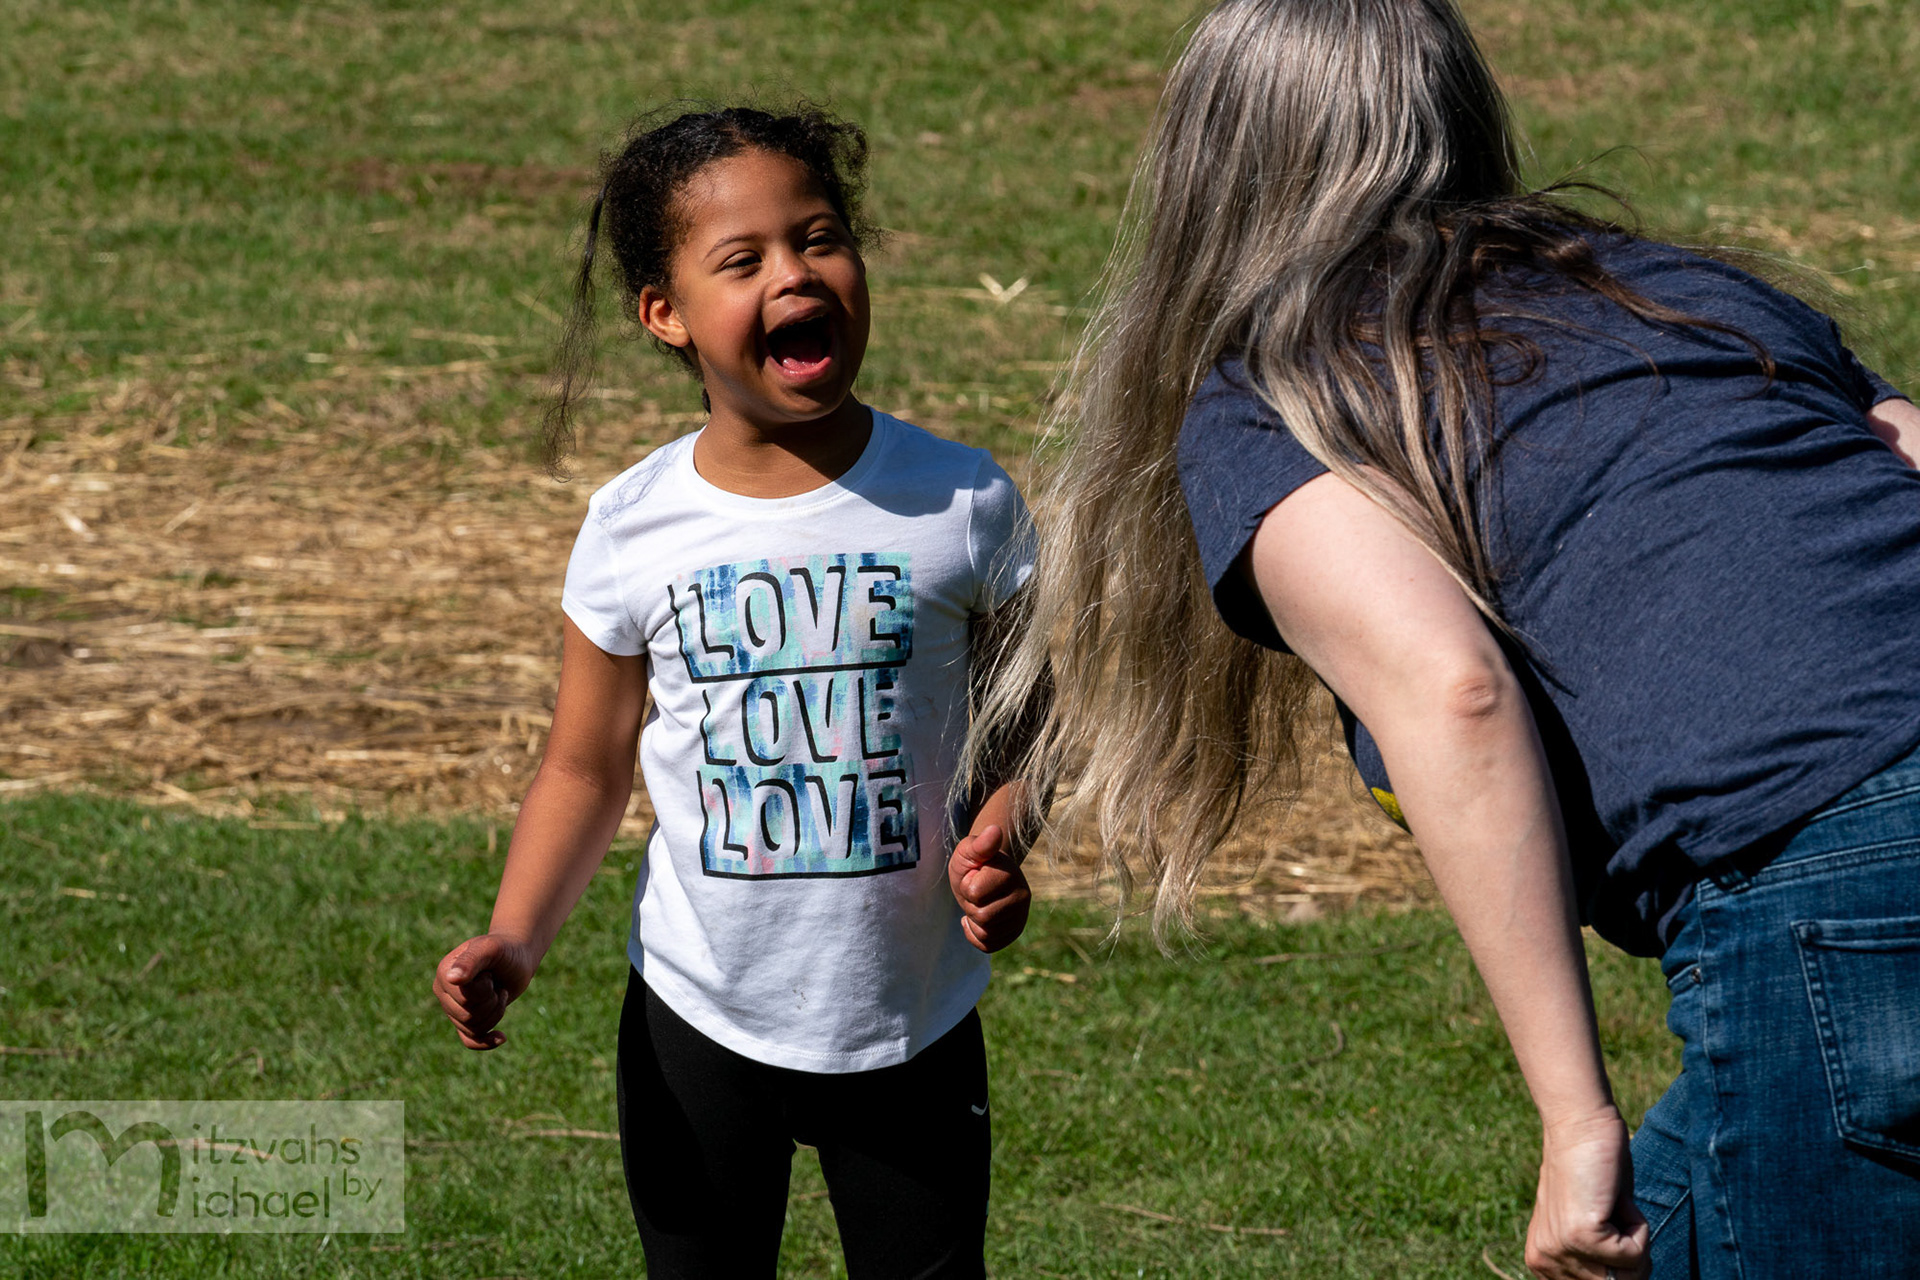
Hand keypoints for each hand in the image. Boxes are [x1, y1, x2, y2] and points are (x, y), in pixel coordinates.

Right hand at [432, 934, 538, 1049]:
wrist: (518, 957)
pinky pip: (470, 1040)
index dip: (485, 990)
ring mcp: (453, 1007)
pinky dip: (485, 1042)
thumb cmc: (504, 949)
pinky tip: (501, 1037)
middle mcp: (444, 991)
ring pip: (474, 1028)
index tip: (490, 973)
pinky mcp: (466, 1020)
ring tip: (499, 991)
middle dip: (491, 1002)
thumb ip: (472, 960)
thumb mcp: (491, 949)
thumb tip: (451, 979)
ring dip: (496, 1012)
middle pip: (468, 1017)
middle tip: (496, 983)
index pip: (465, 999)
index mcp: (444, 973)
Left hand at [949, 823, 1030, 952]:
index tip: (974, 875)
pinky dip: (976, 935)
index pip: (975, 893)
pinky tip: (978, 920)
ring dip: (974, 919)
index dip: (967, 885)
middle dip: (970, 904)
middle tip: (976, 891)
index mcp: (1011, 874)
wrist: (981, 876)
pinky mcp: (1013, 933)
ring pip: (986, 932)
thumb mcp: (969, 850)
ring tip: (980, 902)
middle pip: (982, 916)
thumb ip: (980, 843)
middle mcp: (1023, 896)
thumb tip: (994, 830)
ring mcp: (1020, 917)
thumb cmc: (973, 863)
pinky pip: (987, 945)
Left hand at [1525, 1107, 1649, 1279]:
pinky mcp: (1581, 1235)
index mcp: (1542, 1263)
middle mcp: (1543, 1261)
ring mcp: (1560, 1249)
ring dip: (1634, 1239)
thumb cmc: (1592, 1172)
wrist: (1579, 1125)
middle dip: (1630, 1256)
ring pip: (1630, 1275)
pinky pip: (1635, 1253)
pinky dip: (1639, 1226)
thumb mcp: (1590, 1227)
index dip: (1617, 1272)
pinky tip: (1615, 1199)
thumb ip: (1595, 1260)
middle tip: (1615, 1217)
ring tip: (1611, 1206)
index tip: (1617, 1246)